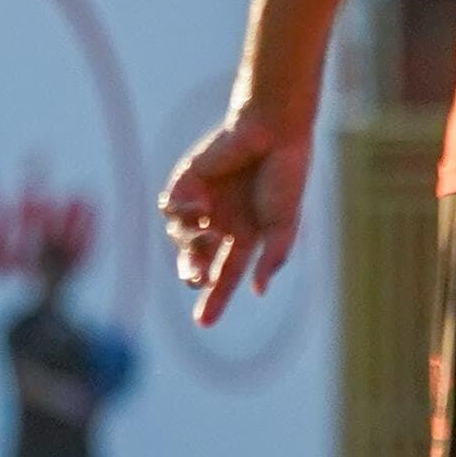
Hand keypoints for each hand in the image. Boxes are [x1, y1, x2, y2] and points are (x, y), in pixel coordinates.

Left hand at [161, 110, 306, 326]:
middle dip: (193, 273)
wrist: (271, 133)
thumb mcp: (284, 222)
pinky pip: (171, 209)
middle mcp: (220, 224)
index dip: (215, 299)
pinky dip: (181, 211)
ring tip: (208, 234)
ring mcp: (202, 205)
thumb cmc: (284, 176)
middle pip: (195, 262)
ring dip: (191, 242)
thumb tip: (258, 291)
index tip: (204, 323)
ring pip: (180, 238)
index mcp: (245, 236)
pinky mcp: (186, 184)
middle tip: (196, 278)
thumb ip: (273, 257)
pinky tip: (201, 202)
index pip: (226, 275)